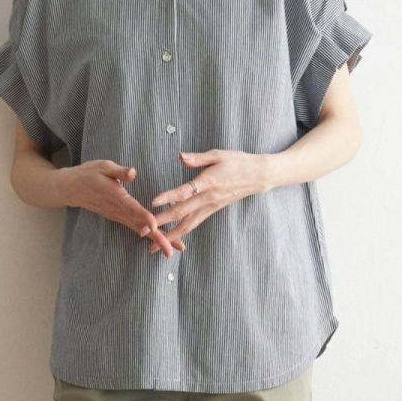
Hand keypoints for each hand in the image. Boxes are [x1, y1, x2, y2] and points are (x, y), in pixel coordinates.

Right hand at [62, 158, 182, 258]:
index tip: (154, 226)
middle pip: (140, 225)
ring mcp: (118, 216)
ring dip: (156, 240)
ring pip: (139, 229)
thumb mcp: (103, 166)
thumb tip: (133, 173)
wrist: (71, 189)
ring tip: (172, 249)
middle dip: (156, 237)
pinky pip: (135, 227)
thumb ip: (119, 171)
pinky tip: (160, 240)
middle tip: (172, 250)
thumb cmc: (88, 174)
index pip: (132, 208)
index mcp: (115, 196)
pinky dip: (148, 236)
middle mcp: (118, 210)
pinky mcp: (119, 217)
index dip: (143, 217)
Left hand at [145, 149, 269, 251]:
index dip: (169, 196)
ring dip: (170, 235)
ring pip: (187, 225)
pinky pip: (194, 224)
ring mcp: (210, 207)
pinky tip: (170, 239)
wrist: (257, 176)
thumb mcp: (219, 154)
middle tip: (144, 230)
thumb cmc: (237, 162)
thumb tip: (180, 157)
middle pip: (182, 213)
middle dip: (162, 222)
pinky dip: (181, 233)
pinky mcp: (211, 211)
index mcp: (208, 182)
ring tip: (154, 245)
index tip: (153, 202)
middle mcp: (208, 198)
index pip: (185, 191)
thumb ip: (198, 158)